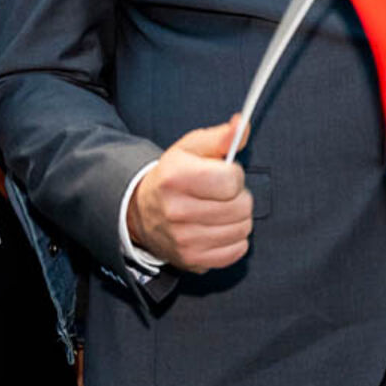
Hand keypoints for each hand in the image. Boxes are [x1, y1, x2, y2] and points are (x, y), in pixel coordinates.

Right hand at [126, 115, 249, 272]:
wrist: (142, 212)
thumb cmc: (172, 177)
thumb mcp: (190, 149)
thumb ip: (220, 136)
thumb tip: (242, 125)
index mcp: (176, 177)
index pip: (232, 180)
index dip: (234, 175)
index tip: (223, 175)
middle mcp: (177, 211)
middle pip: (241, 206)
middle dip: (238, 197)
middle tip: (221, 194)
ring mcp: (185, 240)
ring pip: (243, 229)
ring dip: (237, 218)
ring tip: (219, 210)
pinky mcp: (193, 260)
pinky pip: (238, 250)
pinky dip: (234, 239)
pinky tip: (218, 229)